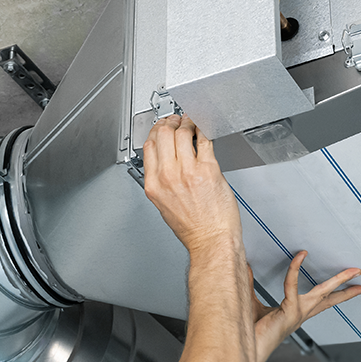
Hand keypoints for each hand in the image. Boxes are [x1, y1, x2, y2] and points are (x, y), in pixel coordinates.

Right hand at [142, 115, 242, 252]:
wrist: (211, 240)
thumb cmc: (192, 229)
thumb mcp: (164, 205)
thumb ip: (161, 182)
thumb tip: (165, 162)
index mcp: (154, 185)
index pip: (149, 146)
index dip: (155, 131)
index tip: (162, 127)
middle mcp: (168, 176)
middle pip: (163, 134)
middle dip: (170, 122)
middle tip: (177, 121)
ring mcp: (188, 171)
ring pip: (182, 133)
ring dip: (188, 124)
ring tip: (192, 124)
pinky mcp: (208, 169)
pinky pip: (204, 141)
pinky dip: (204, 131)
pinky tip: (204, 131)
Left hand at [251, 251, 360, 361]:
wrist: (247, 350)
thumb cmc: (249, 331)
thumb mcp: (251, 303)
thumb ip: (250, 285)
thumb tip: (245, 266)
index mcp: (295, 313)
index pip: (320, 301)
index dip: (333, 291)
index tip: (344, 282)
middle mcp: (300, 314)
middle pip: (329, 298)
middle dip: (346, 288)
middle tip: (359, 275)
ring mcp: (297, 314)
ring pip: (322, 293)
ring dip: (338, 280)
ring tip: (352, 272)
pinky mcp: (288, 312)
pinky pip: (292, 286)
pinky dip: (295, 270)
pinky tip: (300, 256)